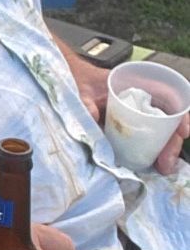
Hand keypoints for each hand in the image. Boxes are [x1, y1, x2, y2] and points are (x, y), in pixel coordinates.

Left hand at [63, 49, 185, 174]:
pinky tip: (151, 164)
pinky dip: (152, 150)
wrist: (70, 81)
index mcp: (138, 85)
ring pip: (161, 131)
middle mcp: (144, 99)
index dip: (181, 115)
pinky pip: (147, 138)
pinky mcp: (130, 126)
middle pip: (169, 120)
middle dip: (171, 143)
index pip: (171, 97)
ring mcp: (139, 113)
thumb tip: (93, 118)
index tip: (182, 132)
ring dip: (164, 150)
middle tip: (166, 164)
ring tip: (161, 168)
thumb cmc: (81, 81)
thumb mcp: (82, 90)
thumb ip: (85, 103)